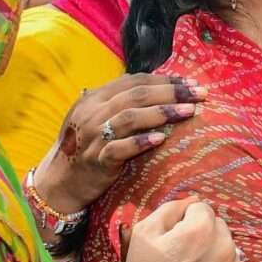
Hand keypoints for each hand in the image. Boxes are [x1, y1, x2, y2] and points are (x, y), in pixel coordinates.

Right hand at [36, 76, 200, 212]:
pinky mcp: (96, 160)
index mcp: (95, 98)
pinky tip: (160, 139)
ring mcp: (93, 136)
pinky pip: (119, 148)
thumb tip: (164, 88)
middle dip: (171, 92)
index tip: (191, 84)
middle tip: (199, 94)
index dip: (164, 80)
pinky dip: (140, 142)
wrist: (61, 181)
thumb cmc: (89, 146)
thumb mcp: (99, 118)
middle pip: (137, 95)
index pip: (134, 81)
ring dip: (162, 113)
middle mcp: (92, 113)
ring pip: (129, 117)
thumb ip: (123, 102)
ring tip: (189, 112)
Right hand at [105, 200, 245, 261]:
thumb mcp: (142, 235)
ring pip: (226, 248)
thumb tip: (191, 201)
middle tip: (178, 255)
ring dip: (211, 253)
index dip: (182, 219)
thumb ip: (170, 209)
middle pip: (217, 226)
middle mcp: (225, 248)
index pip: (200, 206)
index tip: (170, 237)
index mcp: (201, 230)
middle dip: (200, 233)